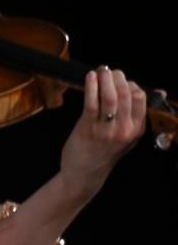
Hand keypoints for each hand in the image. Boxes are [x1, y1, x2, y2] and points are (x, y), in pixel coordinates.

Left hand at [61, 67, 144, 197]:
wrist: (84, 174)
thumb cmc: (103, 152)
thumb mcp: (127, 136)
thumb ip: (136, 115)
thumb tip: (160, 92)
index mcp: (136, 129)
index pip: (140, 98)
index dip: (131, 84)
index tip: (121, 80)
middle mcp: (124, 129)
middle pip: (126, 94)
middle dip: (118, 78)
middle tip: (110, 71)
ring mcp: (106, 129)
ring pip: (110, 96)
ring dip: (105, 79)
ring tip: (101, 70)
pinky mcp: (87, 128)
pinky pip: (91, 102)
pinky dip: (91, 86)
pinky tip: (90, 77)